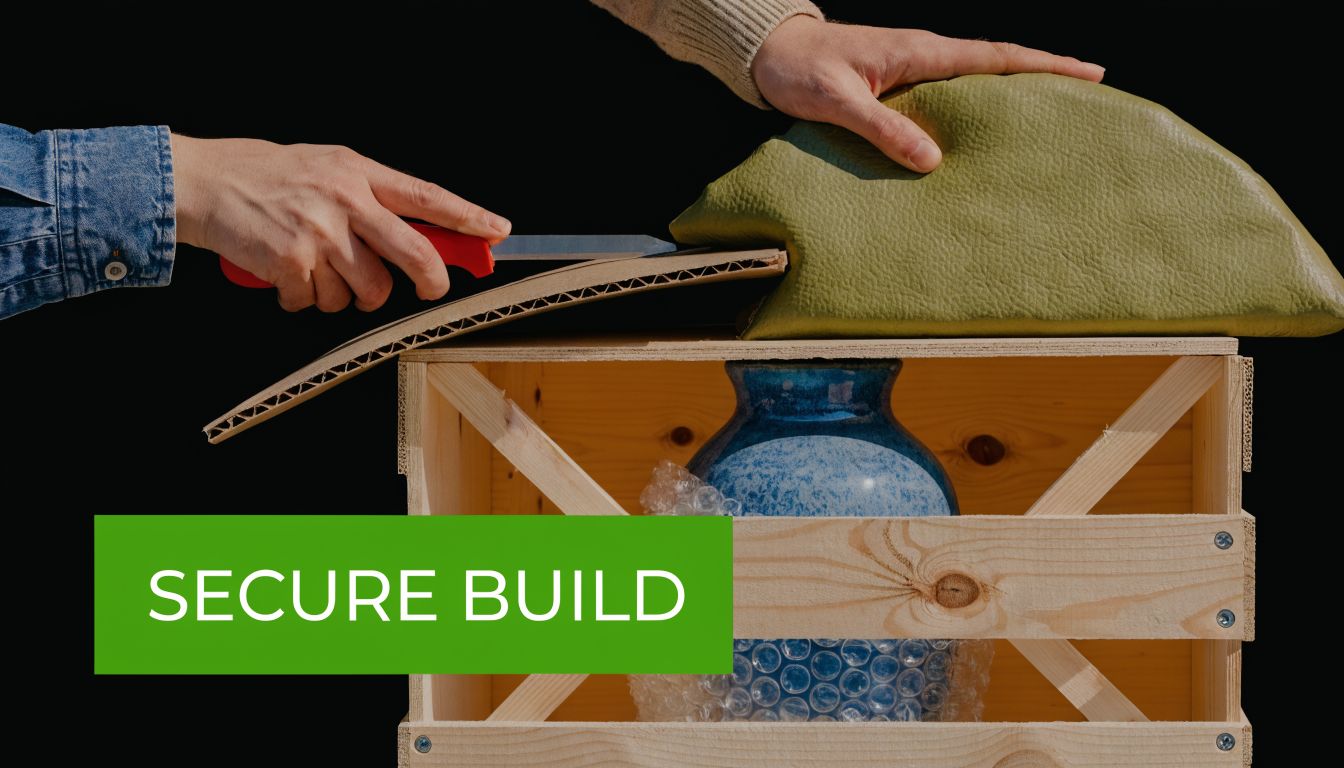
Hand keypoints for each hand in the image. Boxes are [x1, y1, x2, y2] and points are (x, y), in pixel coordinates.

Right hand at [171, 135, 509, 311]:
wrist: (203, 182)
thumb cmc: (266, 176)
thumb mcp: (327, 168)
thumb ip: (370, 196)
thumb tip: (418, 232)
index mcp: (359, 172)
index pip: (428, 196)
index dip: (467, 218)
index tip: (497, 231)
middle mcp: (346, 201)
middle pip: (413, 255)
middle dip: (430, 282)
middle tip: (426, 291)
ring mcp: (321, 234)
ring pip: (366, 292)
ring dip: (346, 295)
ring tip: (319, 270)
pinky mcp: (293, 262)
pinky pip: (316, 303)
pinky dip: (300, 298)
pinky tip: (285, 275)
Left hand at [753, 17, 1104, 172]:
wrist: (768, 54)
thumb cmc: (798, 71)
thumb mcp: (837, 101)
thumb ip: (882, 128)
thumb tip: (932, 160)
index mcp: (919, 52)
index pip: (996, 57)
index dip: (1045, 65)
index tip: (1091, 73)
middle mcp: (924, 56)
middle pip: (998, 66)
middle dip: (1046, 78)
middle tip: (1091, 98)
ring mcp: (913, 70)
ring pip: (977, 81)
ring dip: (1014, 95)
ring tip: (1052, 120)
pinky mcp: (898, 85)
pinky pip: (949, 95)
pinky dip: (977, 107)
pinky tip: (986, 132)